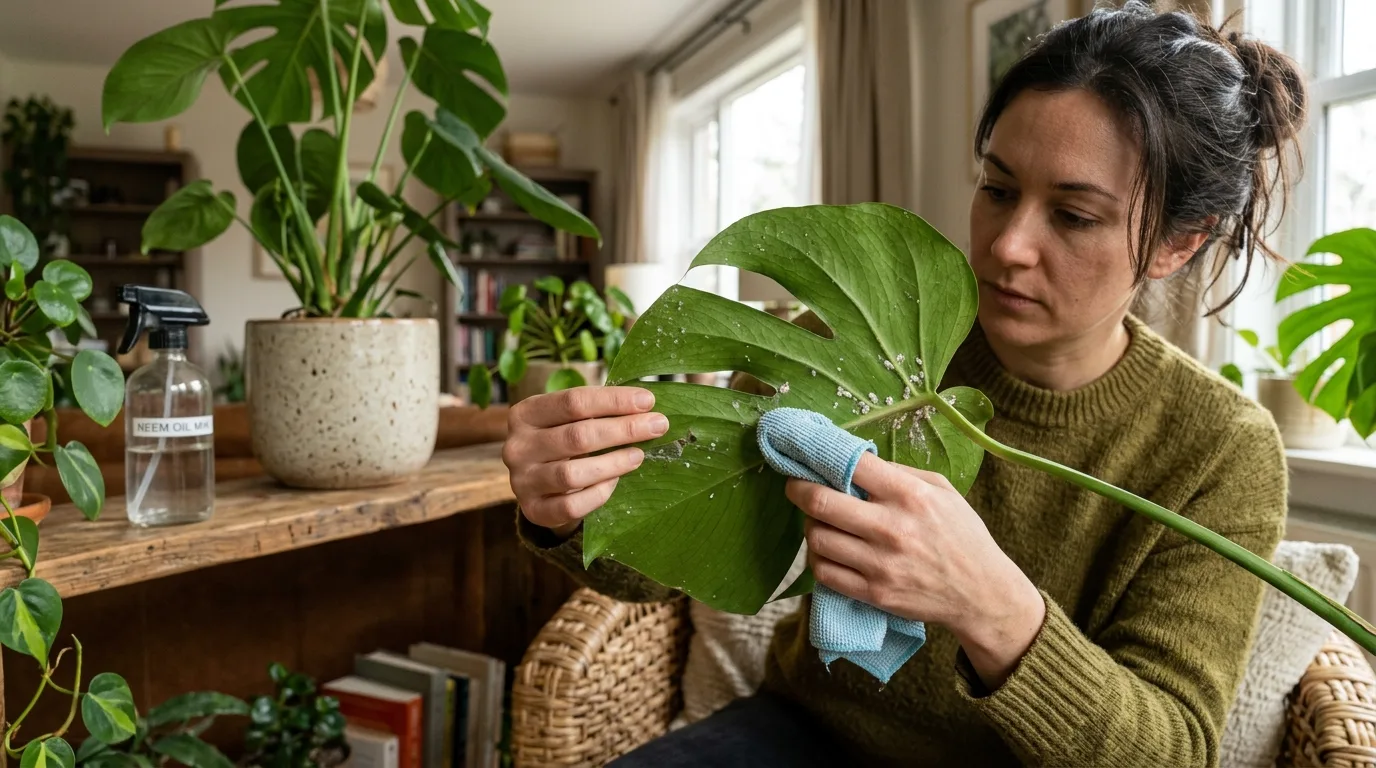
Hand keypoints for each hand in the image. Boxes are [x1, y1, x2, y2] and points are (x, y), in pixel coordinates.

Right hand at [503, 386, 668, 536]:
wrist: (538, 484)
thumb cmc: (563, 441)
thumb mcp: (569, 419)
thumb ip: (599, 411)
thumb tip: (646, 407)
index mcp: (525, 413)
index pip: (573, 401)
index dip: (614, 400)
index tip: (648, 401)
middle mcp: (518, 446)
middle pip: (577, 436)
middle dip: (623, 429)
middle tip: (657, 426)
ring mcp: (522, 481)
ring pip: (573, 474)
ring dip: (613, 463)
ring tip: (639, 456)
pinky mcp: (534, 510)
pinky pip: (572, 506)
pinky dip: (598, 494)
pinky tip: (615, 482)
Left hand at [785, 453, 1046, 688]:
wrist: (981, 593)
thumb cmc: (961, 535)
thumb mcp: (942, 490)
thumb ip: (899, 472)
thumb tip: (855, 462)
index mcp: (909, 495)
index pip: (851, 466)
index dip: (819, 458)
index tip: (806, 459)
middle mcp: (892, 528)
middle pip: (821, 503)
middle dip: (798, 491)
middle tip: (795, 488)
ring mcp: (881, 564)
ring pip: (818, 539)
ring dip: (811, 527)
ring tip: (819, 522)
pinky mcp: (874, 593)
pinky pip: (825, 573)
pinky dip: (819, 559)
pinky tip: (828, 551)